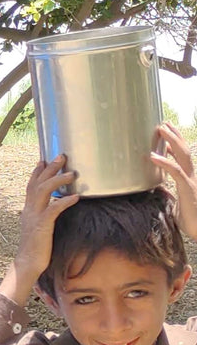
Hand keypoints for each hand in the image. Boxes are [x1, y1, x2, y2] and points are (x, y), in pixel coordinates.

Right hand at [0, 156, 77, 305]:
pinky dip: (64, 201)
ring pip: (44, 191)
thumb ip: (43, 216)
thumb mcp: (38, 227)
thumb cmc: (36, 248)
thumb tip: (52, 209)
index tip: (44, 160)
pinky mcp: (42, 225)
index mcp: (28, 209)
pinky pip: (53, 209)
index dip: (37, 172)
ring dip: (58, 180)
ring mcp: (34, 216)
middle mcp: (29, 209)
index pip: (31, 185)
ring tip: (72, 173)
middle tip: (61, 156)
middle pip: (38, 183)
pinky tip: (76, 196)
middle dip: (49, 168)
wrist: (27, 263)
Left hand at [153, 122, 196, 238]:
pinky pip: (175, 172)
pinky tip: (152, 156)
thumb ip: (169, 194)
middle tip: (163, 123)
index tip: (164, 135)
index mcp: (189, 179)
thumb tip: (158, 189)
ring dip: (171, 140)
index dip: (173, 145)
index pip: (181, 158)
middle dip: (174, 136)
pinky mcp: (188, 188)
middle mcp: (193, 176)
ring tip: (160, 129)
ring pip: (182, 155)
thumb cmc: (189, 220)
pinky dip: (164, 162)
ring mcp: (192, 181)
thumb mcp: (176, 204)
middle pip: (184, 151)